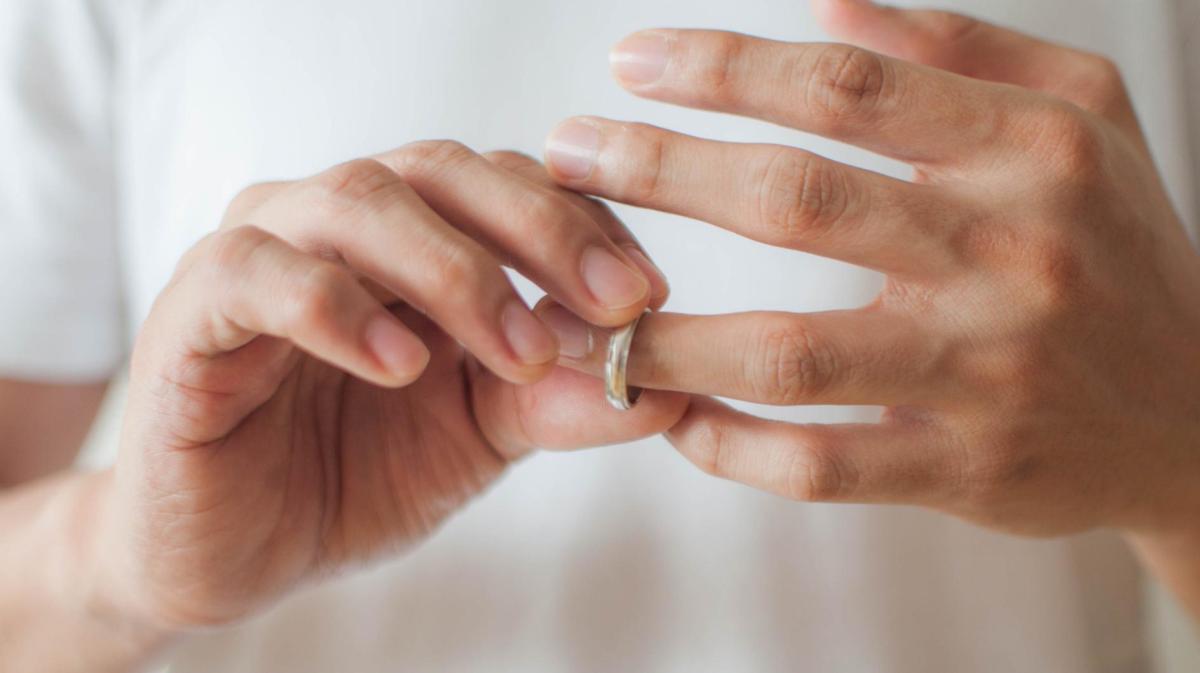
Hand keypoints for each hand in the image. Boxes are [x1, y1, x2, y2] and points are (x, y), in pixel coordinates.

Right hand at [97, 141, 683, 631]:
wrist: (237, 552)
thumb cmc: (356, 473)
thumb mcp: (482, 437)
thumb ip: (559, 400)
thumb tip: (667, 384)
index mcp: (411, 235)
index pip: (508, 183)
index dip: (585, 227)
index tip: (649, 295)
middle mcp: (338, 222)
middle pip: (441, 167)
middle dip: (540, 230)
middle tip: (612, 304)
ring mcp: (262, 253)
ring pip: (357, 200)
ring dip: (455, 270)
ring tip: (517, 350)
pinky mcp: (193, 310)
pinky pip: (258, 272)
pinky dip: (338, 307)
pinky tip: (401, 364)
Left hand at [539, 2, 1199, 540]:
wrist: (1198, 412)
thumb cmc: (1115, 249)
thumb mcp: (1081, 117)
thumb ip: (958, 50)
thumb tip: (826, 7)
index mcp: (1031, 153)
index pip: (843, 90)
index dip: (720, 68)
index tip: (630, 62)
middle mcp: (1010, 259)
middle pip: (795, 200)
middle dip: (656, 168)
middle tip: (562, 154)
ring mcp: (985, 376)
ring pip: (790, 354)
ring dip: (666, 335)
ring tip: (582, 313)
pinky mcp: (965, 472)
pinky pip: (820, 467)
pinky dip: (730, 446)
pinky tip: (673, 414)